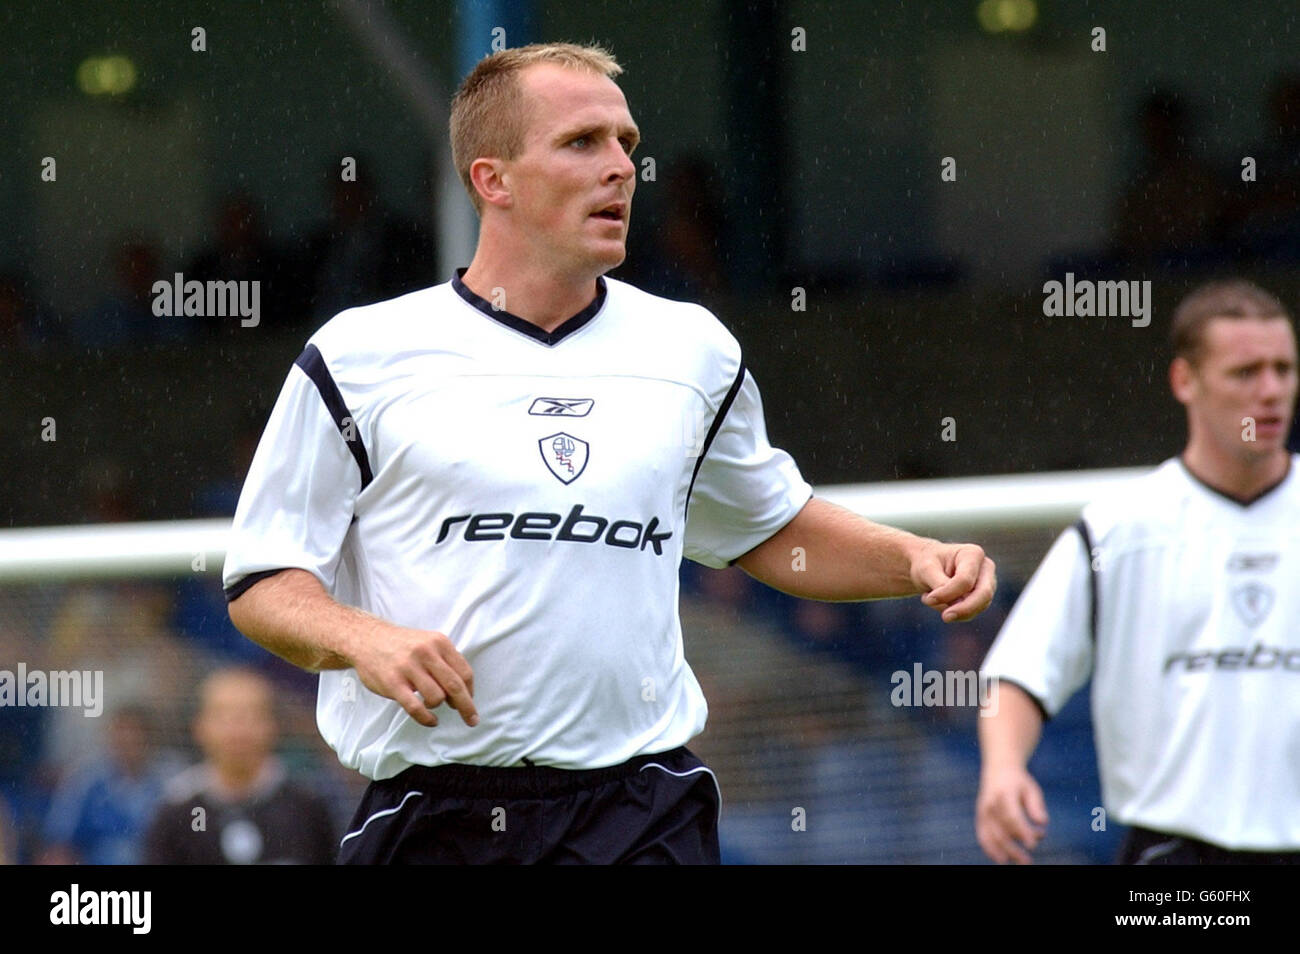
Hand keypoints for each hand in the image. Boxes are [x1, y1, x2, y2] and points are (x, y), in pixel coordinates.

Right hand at [349, 624, 477, 727]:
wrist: (366, 639)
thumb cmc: (401, 645)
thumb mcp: (428, 642)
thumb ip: (445, 661)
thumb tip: (464, 689)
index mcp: (439, 642)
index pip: (464, 672)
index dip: (470, 691)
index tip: (470, 701)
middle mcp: (426, 653)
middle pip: (455, 686)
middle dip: (466, 707)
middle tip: (472, 720)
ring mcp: (408, 668)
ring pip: (437, 697)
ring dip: (438, 706)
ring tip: (431, 705)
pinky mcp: (393, 683)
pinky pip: (416, 708)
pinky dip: (427, 718)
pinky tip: (430, 720)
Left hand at [912, 542, 995, 621]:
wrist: (929, 567)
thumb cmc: (928, 564)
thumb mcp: (926, 569)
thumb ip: (940, 584)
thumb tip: (955, 604)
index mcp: (973, 554)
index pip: (965, 580)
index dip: (947, 593)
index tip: (928, 599)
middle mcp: (986, 568)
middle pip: (983, 594)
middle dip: (964, 609)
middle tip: (945, 617)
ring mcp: (987, 584)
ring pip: (979, 607)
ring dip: (953, 610)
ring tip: (931, 599)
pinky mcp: (983, 598)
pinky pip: (972, 613)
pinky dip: (954, 613)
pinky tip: (939, 603)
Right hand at [976, 764, 1048, 863]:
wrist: (998, 769)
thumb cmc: (1019, 782)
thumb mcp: (1031, 789)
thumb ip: (1036, 805)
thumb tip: (1043, 823)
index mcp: (1004, 793)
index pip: (1012, 816)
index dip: (1022, 831)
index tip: (1033, 844)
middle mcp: (991, 803)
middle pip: (1001, 830)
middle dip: (1014, 848)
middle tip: (1028, 862)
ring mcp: (983, 810)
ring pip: (991, 835)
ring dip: (1004, 851)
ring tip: (1019, 861)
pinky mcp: (980, 816)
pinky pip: (982, 835)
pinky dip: (989, 848)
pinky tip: (1000, 858)